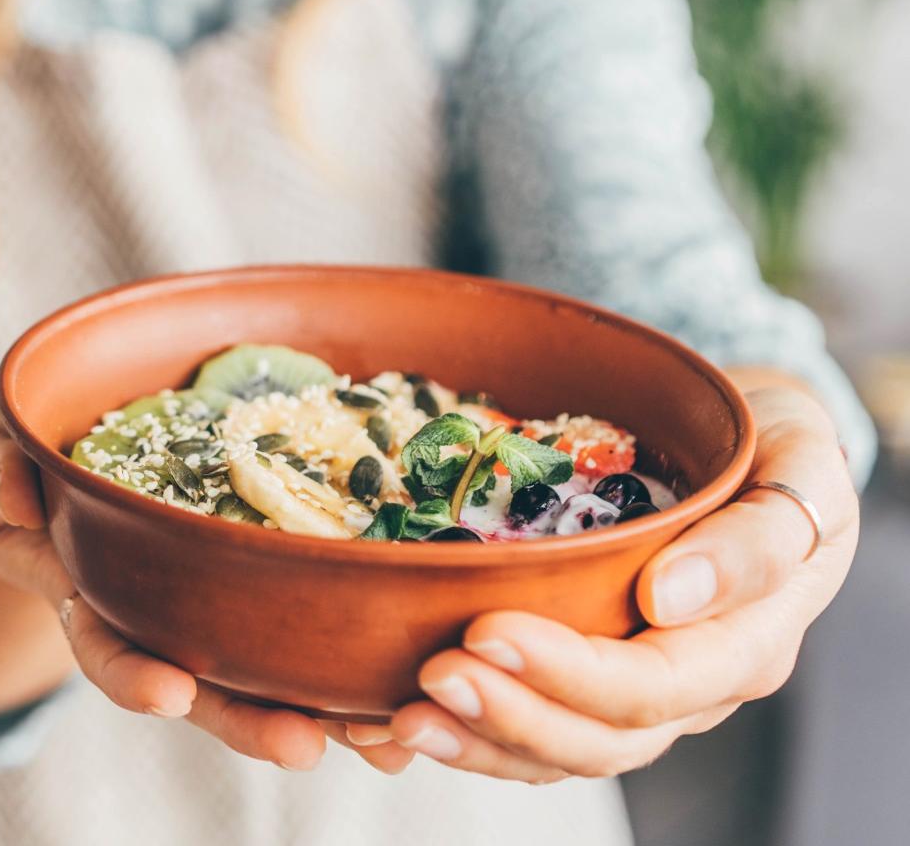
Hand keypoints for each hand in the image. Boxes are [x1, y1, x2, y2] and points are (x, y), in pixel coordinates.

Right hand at [0, 412, 415, 772]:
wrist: (54, 471)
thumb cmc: (9, 469)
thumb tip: (16, 492)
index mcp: (81, 593)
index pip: (103, 642)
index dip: (131, 672)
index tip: (166, 692)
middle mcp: (150, 616)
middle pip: (201, 682)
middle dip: (250, 720)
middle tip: (303, 748)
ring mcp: (202, 608)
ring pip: (263, 669)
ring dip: (322, 708)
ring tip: (383, 739)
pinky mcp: (254, 581)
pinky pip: (305, 625)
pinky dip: (353, 665)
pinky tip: (408, 695)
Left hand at [367, 385, 858, 780]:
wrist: (739, 435)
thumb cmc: (770, 441)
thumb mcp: (799, 464)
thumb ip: (761, 536)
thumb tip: (673, 597)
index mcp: (745, 644)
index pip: (656, 687)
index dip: (571, 673)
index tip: (486, 629)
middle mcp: (690, 685)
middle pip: (600, 738)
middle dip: (510, 714)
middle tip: (430, 676)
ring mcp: (632, 689)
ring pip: (555, 752)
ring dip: (475, 740)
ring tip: (398, 717)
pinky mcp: (580, 678)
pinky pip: (523, 729)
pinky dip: (460, 733)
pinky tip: (389, 720)